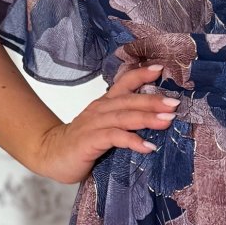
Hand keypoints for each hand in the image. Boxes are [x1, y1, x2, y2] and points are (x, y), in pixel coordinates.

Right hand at [32, 63, 179, 184]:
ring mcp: (93, 124)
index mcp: (105, 104)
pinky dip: (132, 141)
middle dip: (154, 100)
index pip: (124, 83)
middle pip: (129, 100)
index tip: (160, 69)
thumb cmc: (82, 144)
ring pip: (124, 116)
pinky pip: (114, 137)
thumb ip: (125, 124)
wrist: (50, 154)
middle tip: (175, 103)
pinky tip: (147, 147)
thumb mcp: (106, 129)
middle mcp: (100, 110)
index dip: (141, 74)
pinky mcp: (89, 140)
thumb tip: (157, 123)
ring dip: (147, 118)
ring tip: (167, 120)